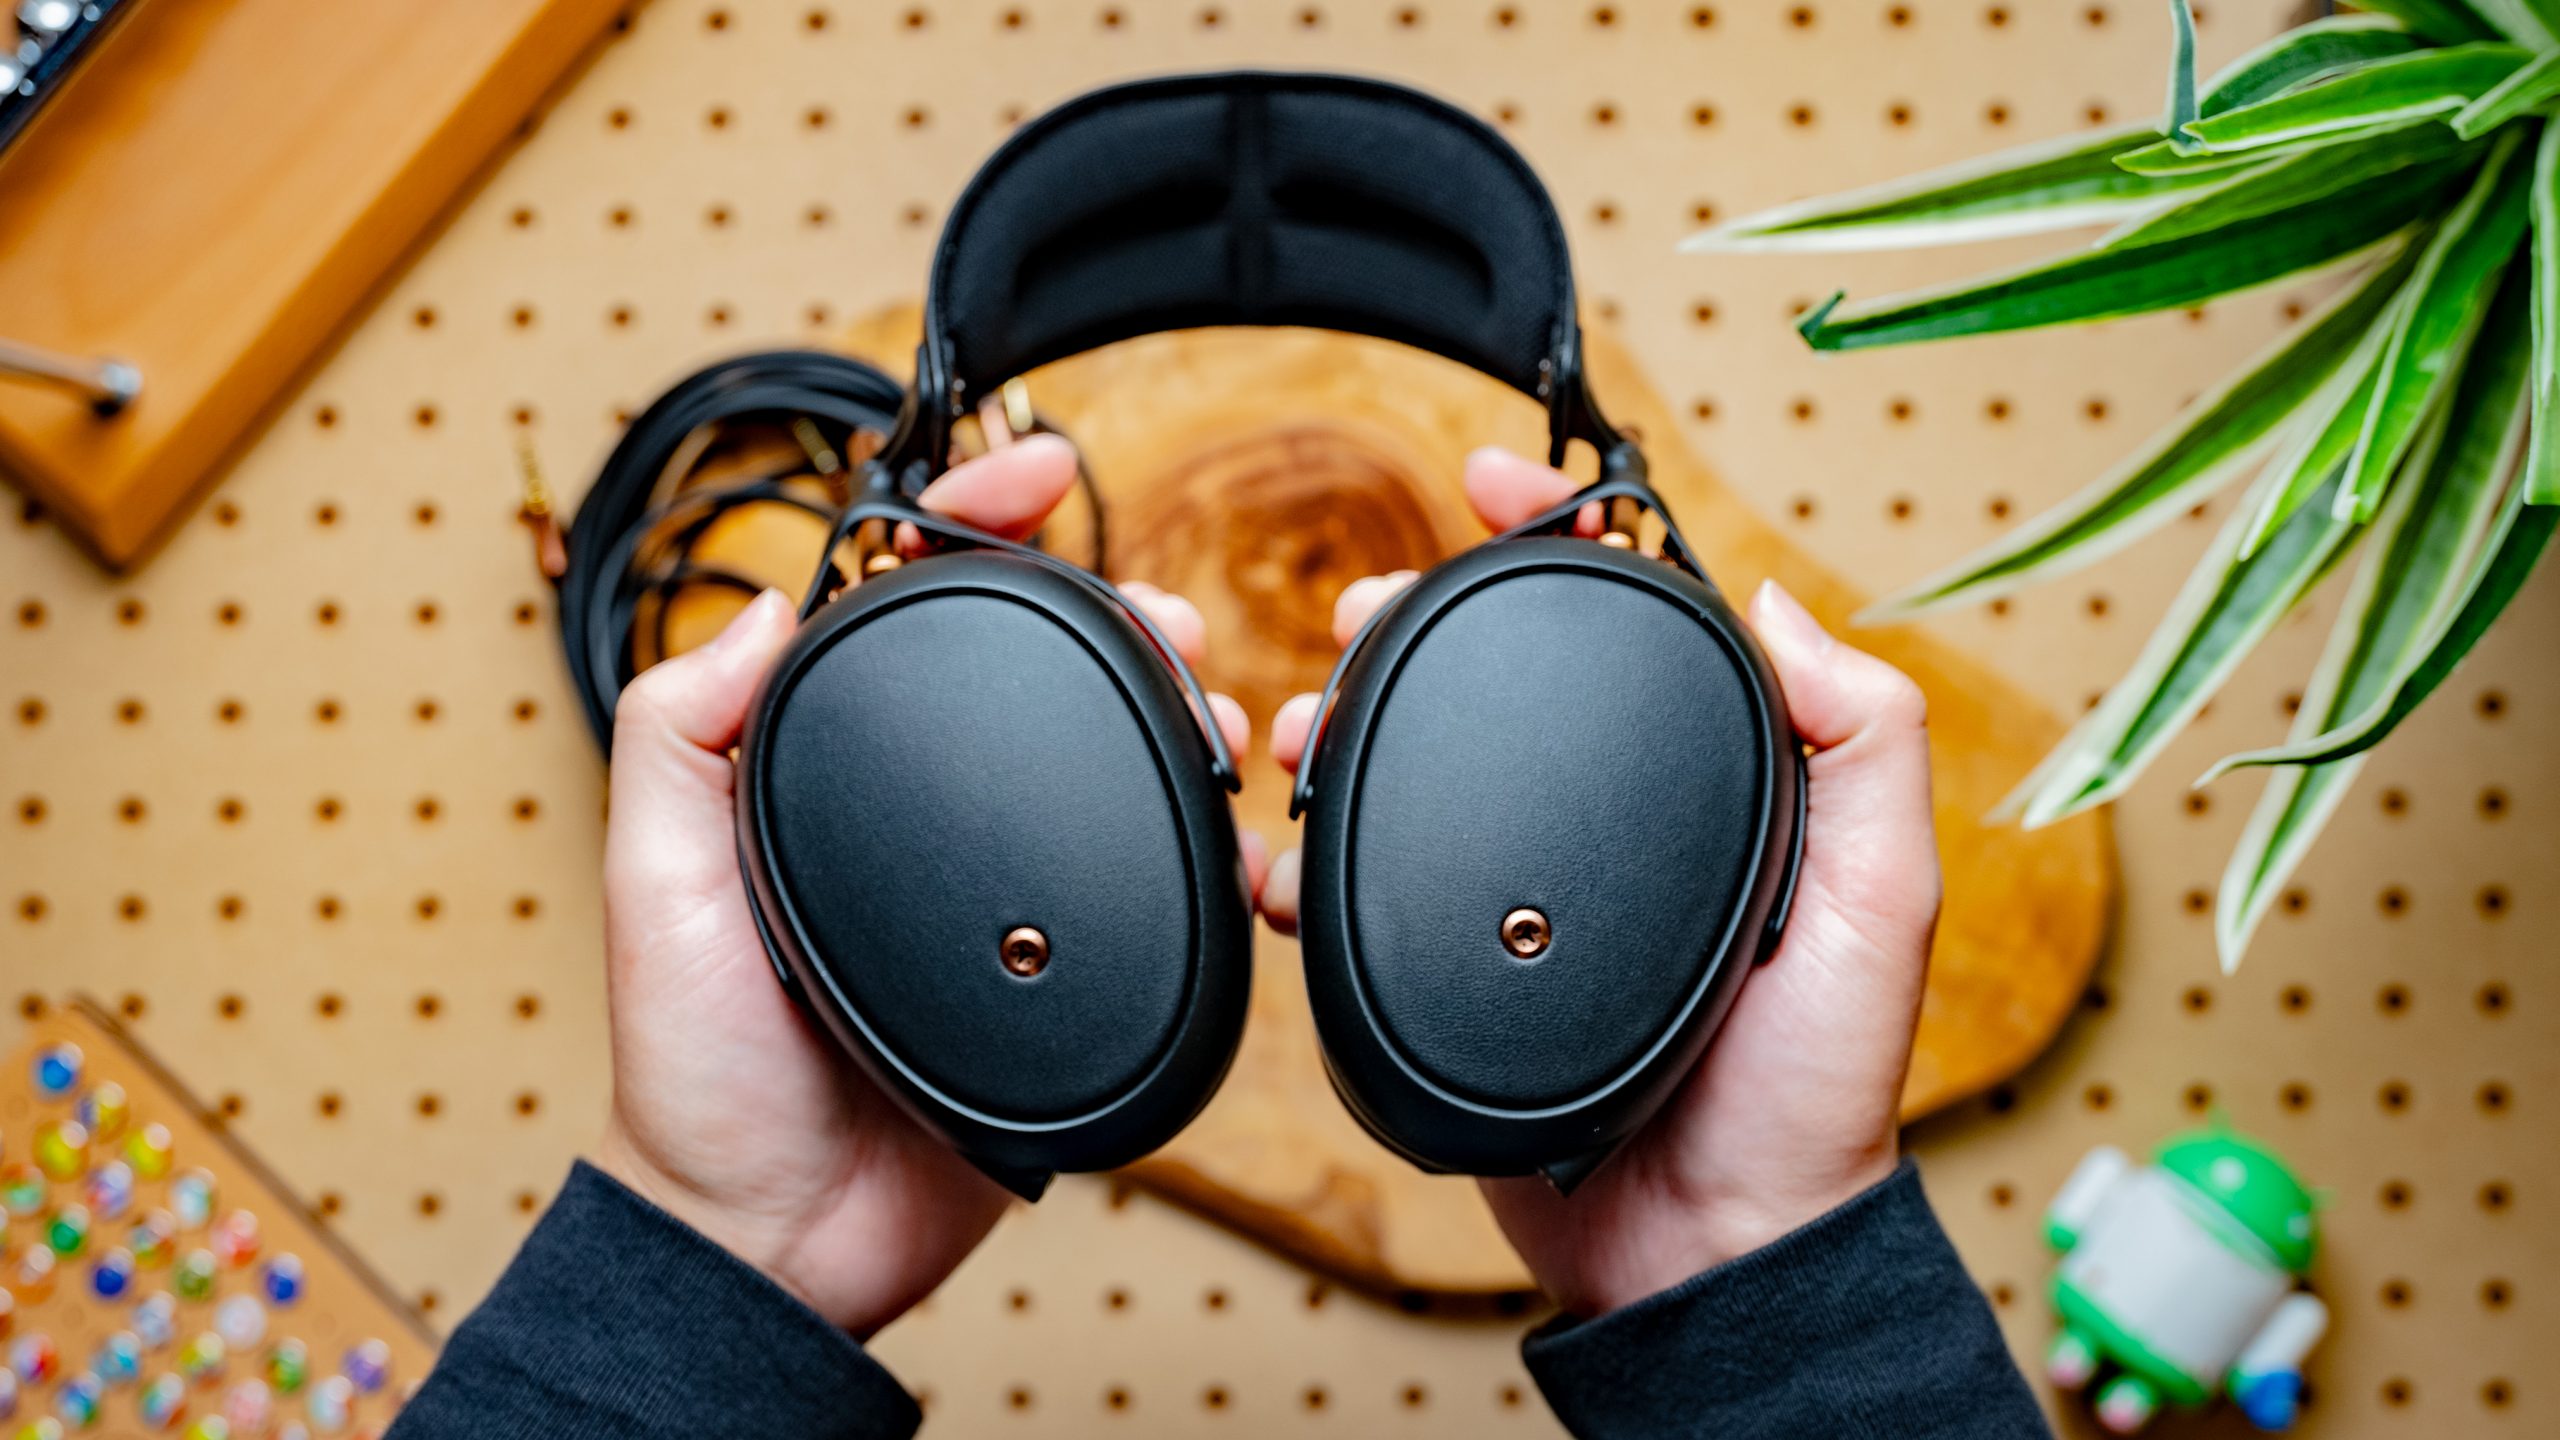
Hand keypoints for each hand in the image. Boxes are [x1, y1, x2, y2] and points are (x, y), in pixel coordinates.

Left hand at [596, 435, 1258, 1335]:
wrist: (780, 1234)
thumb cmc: (698, 1068)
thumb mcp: (652, 877)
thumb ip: (683, 731)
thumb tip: (763, 599)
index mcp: (820, 772)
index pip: (900, 610)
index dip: (972, 524)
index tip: (1040, 471)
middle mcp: (915, 815)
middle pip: (1024, 671)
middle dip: (1107, 615)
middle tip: (1162, 619)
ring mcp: (995, 889)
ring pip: (1102, 763)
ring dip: (1166, 716)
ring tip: (1208, 714)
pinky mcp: (1059, 969)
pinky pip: (1141, 882)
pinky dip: (1195, 838)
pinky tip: (1220, 822)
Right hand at [1263, 447, 1937, 1317]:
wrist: (1711, 1246)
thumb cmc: (1811, 1091)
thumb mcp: (1877, 900)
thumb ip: (1859, 743)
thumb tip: (1773, 594)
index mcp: (1709, 786)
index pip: (1631, 624)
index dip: (1562, 535)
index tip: (1495, 483)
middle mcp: (1611, 826)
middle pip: (1500, 679)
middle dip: (1420, 623)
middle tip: (1367, 613)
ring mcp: (1525, 896)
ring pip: (1413, 770)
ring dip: (1344, 724)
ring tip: (1305, 725)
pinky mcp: (1457, 971)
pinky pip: (1363, 893)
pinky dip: (1303, 860)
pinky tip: (1280, 849)